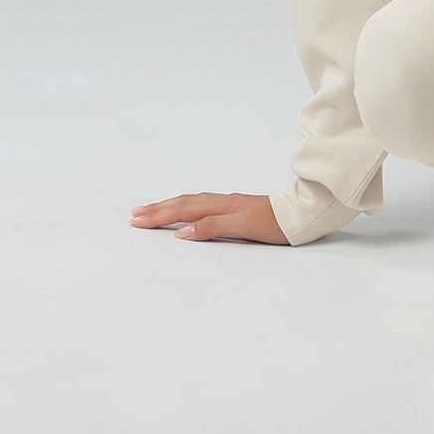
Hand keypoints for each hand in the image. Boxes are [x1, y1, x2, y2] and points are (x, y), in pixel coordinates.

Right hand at [129, 192, 288, 244]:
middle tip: (134, 215)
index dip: (158, 216)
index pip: (182, 211)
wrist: (299, 215)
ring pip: (190, 202)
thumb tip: (183, 231)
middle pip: (182, 204)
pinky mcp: (233, 208)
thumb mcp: (244, 226)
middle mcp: (221, 202)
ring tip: (150, 211)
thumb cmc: (275, 224)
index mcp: (220, 206)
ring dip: (168, 206)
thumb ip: (213, 226)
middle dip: (157, 209)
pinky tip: (183, 211)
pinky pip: (200, 204)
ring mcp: (227, 204)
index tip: (136, 221)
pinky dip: (184, 207)